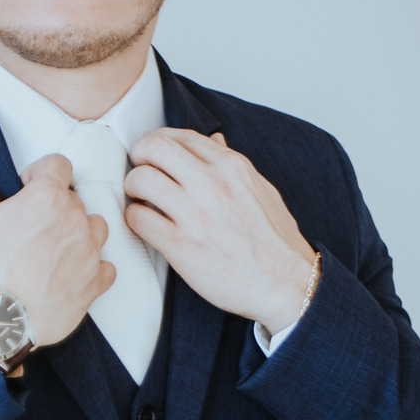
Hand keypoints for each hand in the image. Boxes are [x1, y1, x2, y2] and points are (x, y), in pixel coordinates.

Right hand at [0, 154, 115, 347]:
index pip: (58, 165)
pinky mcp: (95, 281)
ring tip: (57, 249)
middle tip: (34, 227)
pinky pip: (106, 267)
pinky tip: (73, 275)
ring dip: (81, 233)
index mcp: (45, 197)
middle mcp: (73, 219)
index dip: (42, 172)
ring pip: (96, 228)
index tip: (31, 185)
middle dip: (55, 209)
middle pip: (74, 200)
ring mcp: (89, 250)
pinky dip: (94, 269)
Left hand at [123, 129, 315, 333]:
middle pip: (153, 147)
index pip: (180, 136)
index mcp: (232, 166)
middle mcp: (212, 184)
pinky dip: (134, 218)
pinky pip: (139, 218)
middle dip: (139, 156)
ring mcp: (195, 215)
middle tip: (141, 172)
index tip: (155, 156)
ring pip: (140, 179)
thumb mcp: (261, 190)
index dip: (160, 143)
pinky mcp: (181, 247)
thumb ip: (233, 164)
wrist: (287, 284)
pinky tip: (145, 225)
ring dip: (132, 188)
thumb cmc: (275, 242)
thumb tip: (215, 140)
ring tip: (141, 200)